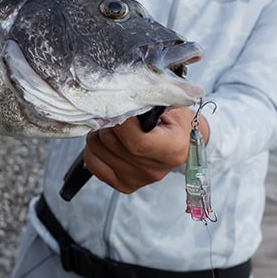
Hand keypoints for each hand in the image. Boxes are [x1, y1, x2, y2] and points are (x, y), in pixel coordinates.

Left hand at [83, 107, 209, 193]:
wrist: (183, 143)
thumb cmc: (177, 122)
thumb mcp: (172, 105)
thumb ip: (152, 99)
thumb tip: (125, 92)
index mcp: (171, 149)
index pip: (135, 140)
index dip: (120, 119)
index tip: (119, 104)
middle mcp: (154, 170)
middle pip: (111, 142)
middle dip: (106, 121)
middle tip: (114, 111)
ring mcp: (138, 179)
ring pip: (97, 149)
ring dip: (98, 132)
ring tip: (112, 125)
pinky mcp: (124, 185)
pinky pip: (93, 164)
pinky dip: (94, 149)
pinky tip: (107, 141)